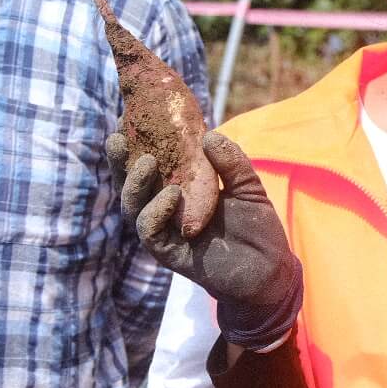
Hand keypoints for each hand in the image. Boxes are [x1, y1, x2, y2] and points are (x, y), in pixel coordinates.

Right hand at [109, 130, 301, 349]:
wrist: (269, 268)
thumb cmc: (256, 227)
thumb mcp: (248, 186)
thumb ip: (231, 162)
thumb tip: (209, 134)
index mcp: (180, 190)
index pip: (152, 166)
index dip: (136, 146)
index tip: (126, 120)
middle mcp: (166, 210)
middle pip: (132, 185)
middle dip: (121, 162)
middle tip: (117, 138)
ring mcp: (165, 231)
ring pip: (134, 207)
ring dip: (135, 183)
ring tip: (146, 162)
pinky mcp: (169, 252)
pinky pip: (150, 231)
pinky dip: (155, 211)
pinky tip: (171, 195)